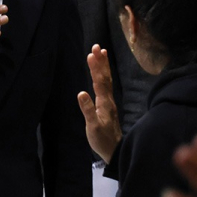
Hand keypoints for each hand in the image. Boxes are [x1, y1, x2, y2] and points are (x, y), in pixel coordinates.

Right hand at [77, 44, 121, 162]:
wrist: (115, 150)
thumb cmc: (102, 140)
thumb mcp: (93, 127)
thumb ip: (87, 110)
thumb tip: (81, 93)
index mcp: (104, 103)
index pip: (100, 82)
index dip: (96, 68)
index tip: (91, 54)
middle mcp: (108, 100)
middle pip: (105, 77)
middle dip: (101, 62)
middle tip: (97, 46)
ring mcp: (109, 102)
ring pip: (107, 80)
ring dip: (103, 66)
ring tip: (101, 53)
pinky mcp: (108, 106)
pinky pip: (106, 86)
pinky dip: (104, 76)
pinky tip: (101, 73)